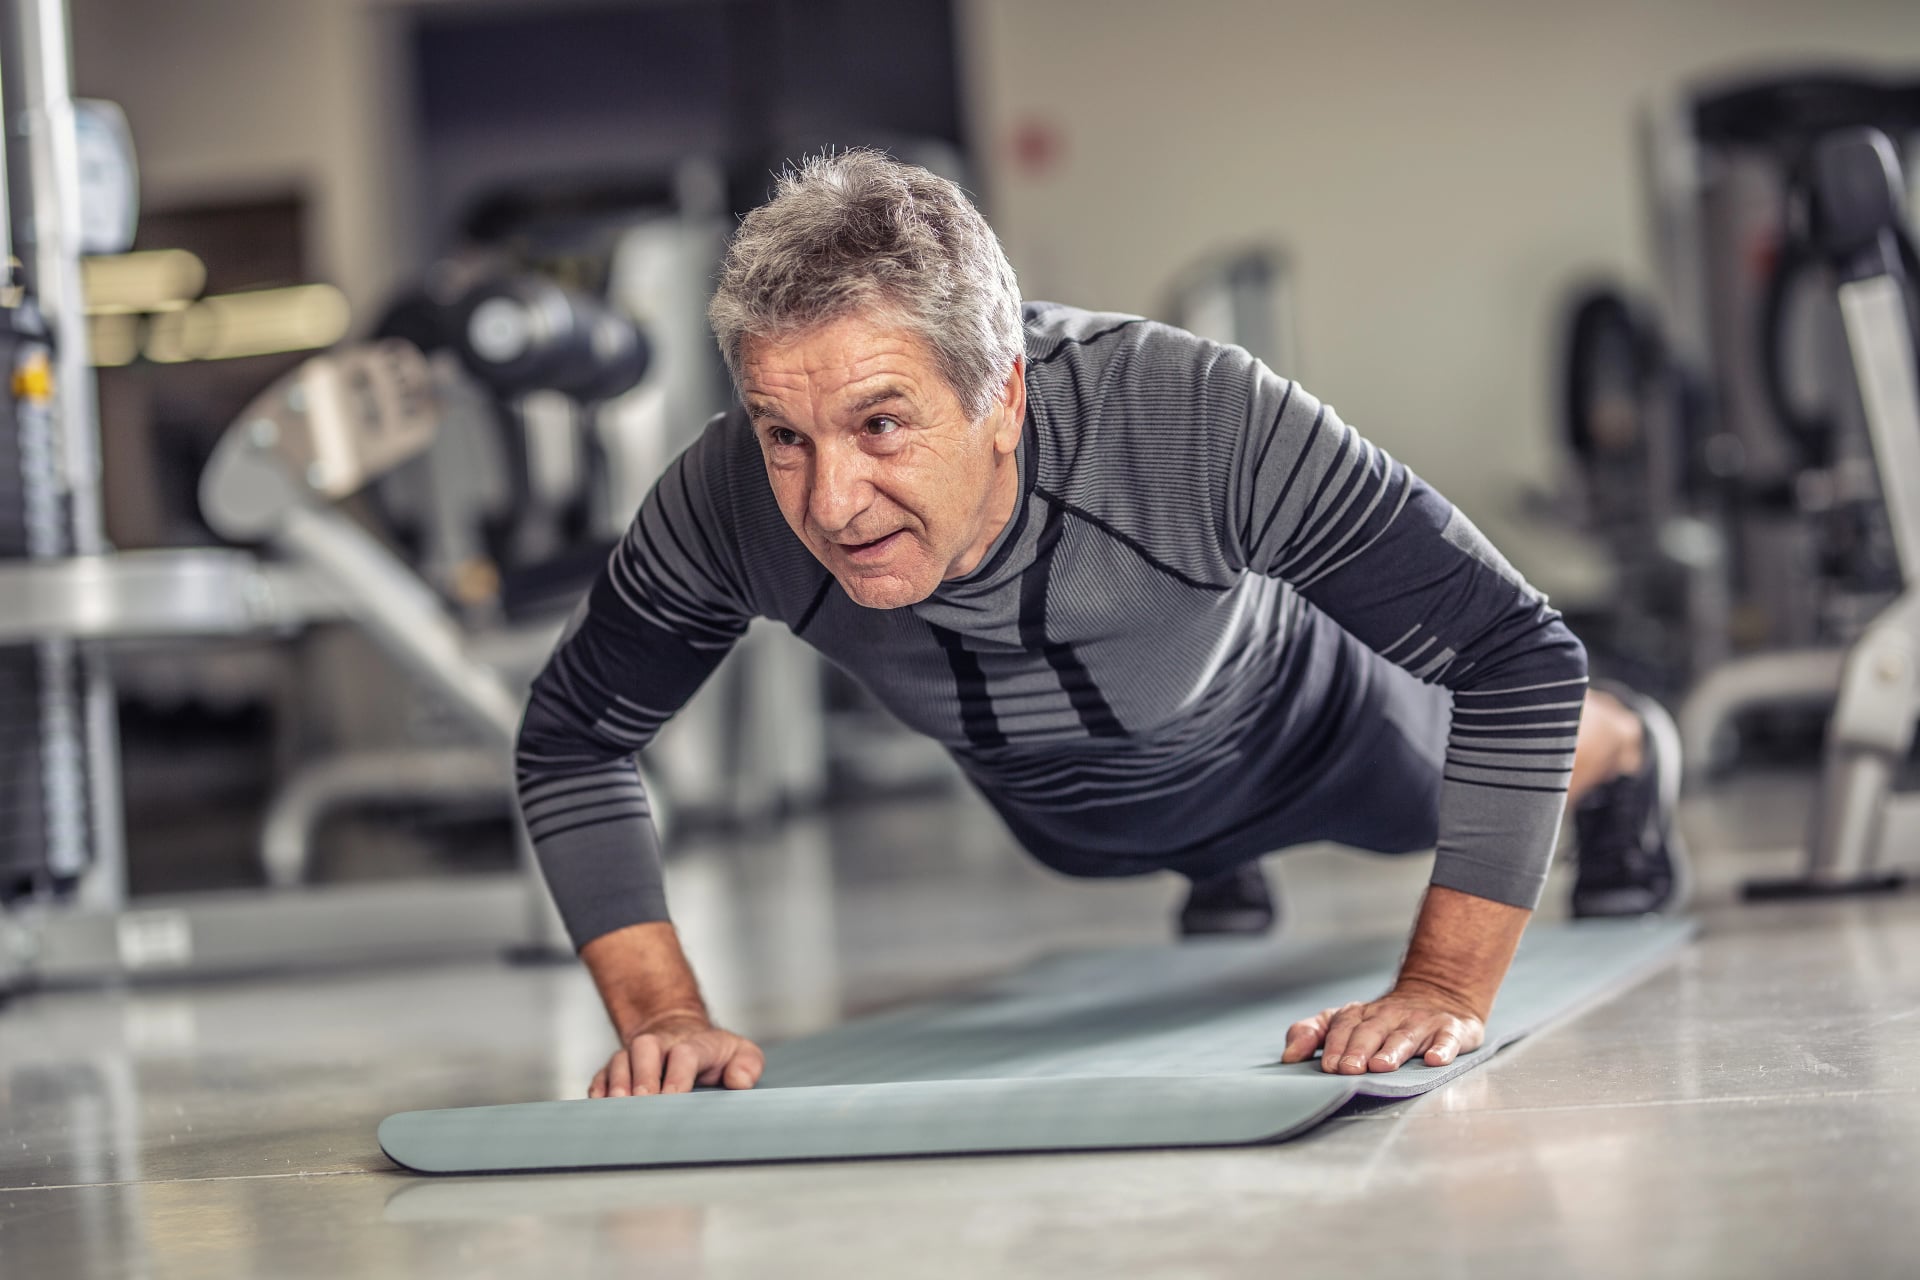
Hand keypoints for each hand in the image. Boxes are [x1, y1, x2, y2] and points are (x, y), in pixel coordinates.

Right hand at [589, 1016, 765, 1097]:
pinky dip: (599, 1089)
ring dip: (618, 1083)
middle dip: (643, 1075)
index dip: (678, 1074)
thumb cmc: (714, 1054)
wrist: (680, 1034)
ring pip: (620, 1060)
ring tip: (619, 1106)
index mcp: (695, 1044)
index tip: (675, 1097)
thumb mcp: (741, 1053)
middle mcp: (662, 1045)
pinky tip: (600, 1107)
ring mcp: (636, 1056)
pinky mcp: (617, 1069)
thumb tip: (739, 1081)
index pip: (685, 1053)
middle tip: (642, 1101)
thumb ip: (748, 1064)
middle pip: (645, 1047)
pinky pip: (601, 1075)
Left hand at [1280, 984, 1485, 1073]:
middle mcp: (1390, 1015)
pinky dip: (1443, 1047)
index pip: (1343, 1027)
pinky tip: (1435, 1060)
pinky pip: (1447, 1037)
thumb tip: (1288, 1057)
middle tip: (1348, 1069)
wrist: (1439, 994)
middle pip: (1370, 1031)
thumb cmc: (1383, 1019)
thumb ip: (1313, 1033)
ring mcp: (1422, 1021)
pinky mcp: (1451, 1029)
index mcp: (1361, 1014)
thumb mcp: (1345, 1020)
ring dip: (1392, 1050)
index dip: (1334, 1045)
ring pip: (1405, 1035)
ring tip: (1381, 1066)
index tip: (1327, 1066)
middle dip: (1358, 1050)